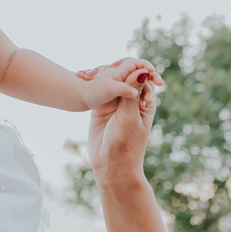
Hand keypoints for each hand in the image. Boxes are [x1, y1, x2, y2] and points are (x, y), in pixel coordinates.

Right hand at [86, 59, 157, 192]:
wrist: (111, 166)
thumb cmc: (126, 144)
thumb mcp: (129, 117)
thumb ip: (132, 93)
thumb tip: (142, 71)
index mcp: (145, 103)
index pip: (143, 78)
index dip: (134, 68)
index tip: (124, 65)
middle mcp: (131, 101)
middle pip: (126, 78)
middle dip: (116, 70)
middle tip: (106, 66)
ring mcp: (116, 105)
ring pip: (112, 84)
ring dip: (103, 76)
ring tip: (90, 72)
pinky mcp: (101, 109)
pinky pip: (99, 92)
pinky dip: (94, 85)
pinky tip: (85, 79)